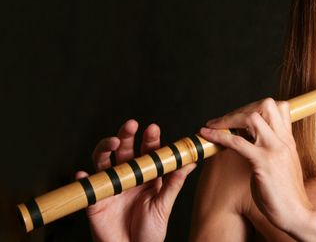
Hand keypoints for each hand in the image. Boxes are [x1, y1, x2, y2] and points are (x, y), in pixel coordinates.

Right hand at [76, 120, 195, 241]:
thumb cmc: (151, 231)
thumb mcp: (164, 205)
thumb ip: (174, 183)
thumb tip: (191, 162)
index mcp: (146, 176)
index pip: (147, 152)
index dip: (149, 139)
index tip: (152, 128)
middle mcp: (127, 177)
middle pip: (123, 151)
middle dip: (126, 136)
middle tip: (130, 125)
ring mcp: (110, 187)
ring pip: (103, 162)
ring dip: (104, 150)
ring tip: (111, 143)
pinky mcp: (96, 202)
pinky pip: (88, 189)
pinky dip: (84, 180)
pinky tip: (83, 173)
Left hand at [199, 98, 312, 233]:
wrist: (297, 213)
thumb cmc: (286, 193)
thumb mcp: (284, 164)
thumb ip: (273, 149)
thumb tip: (253, 142)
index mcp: (288, 140)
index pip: (279, 107)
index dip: (257, 106)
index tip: (240, 117)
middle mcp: (282, 140)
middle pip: (266, 104)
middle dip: (242, 108)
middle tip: (225, 120)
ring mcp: (274, 150)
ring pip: (252, 117)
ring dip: (229, 118)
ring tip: (213, 126)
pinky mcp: (263, 163)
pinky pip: (238, 142)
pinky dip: (219, 136)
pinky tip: (207, 135)